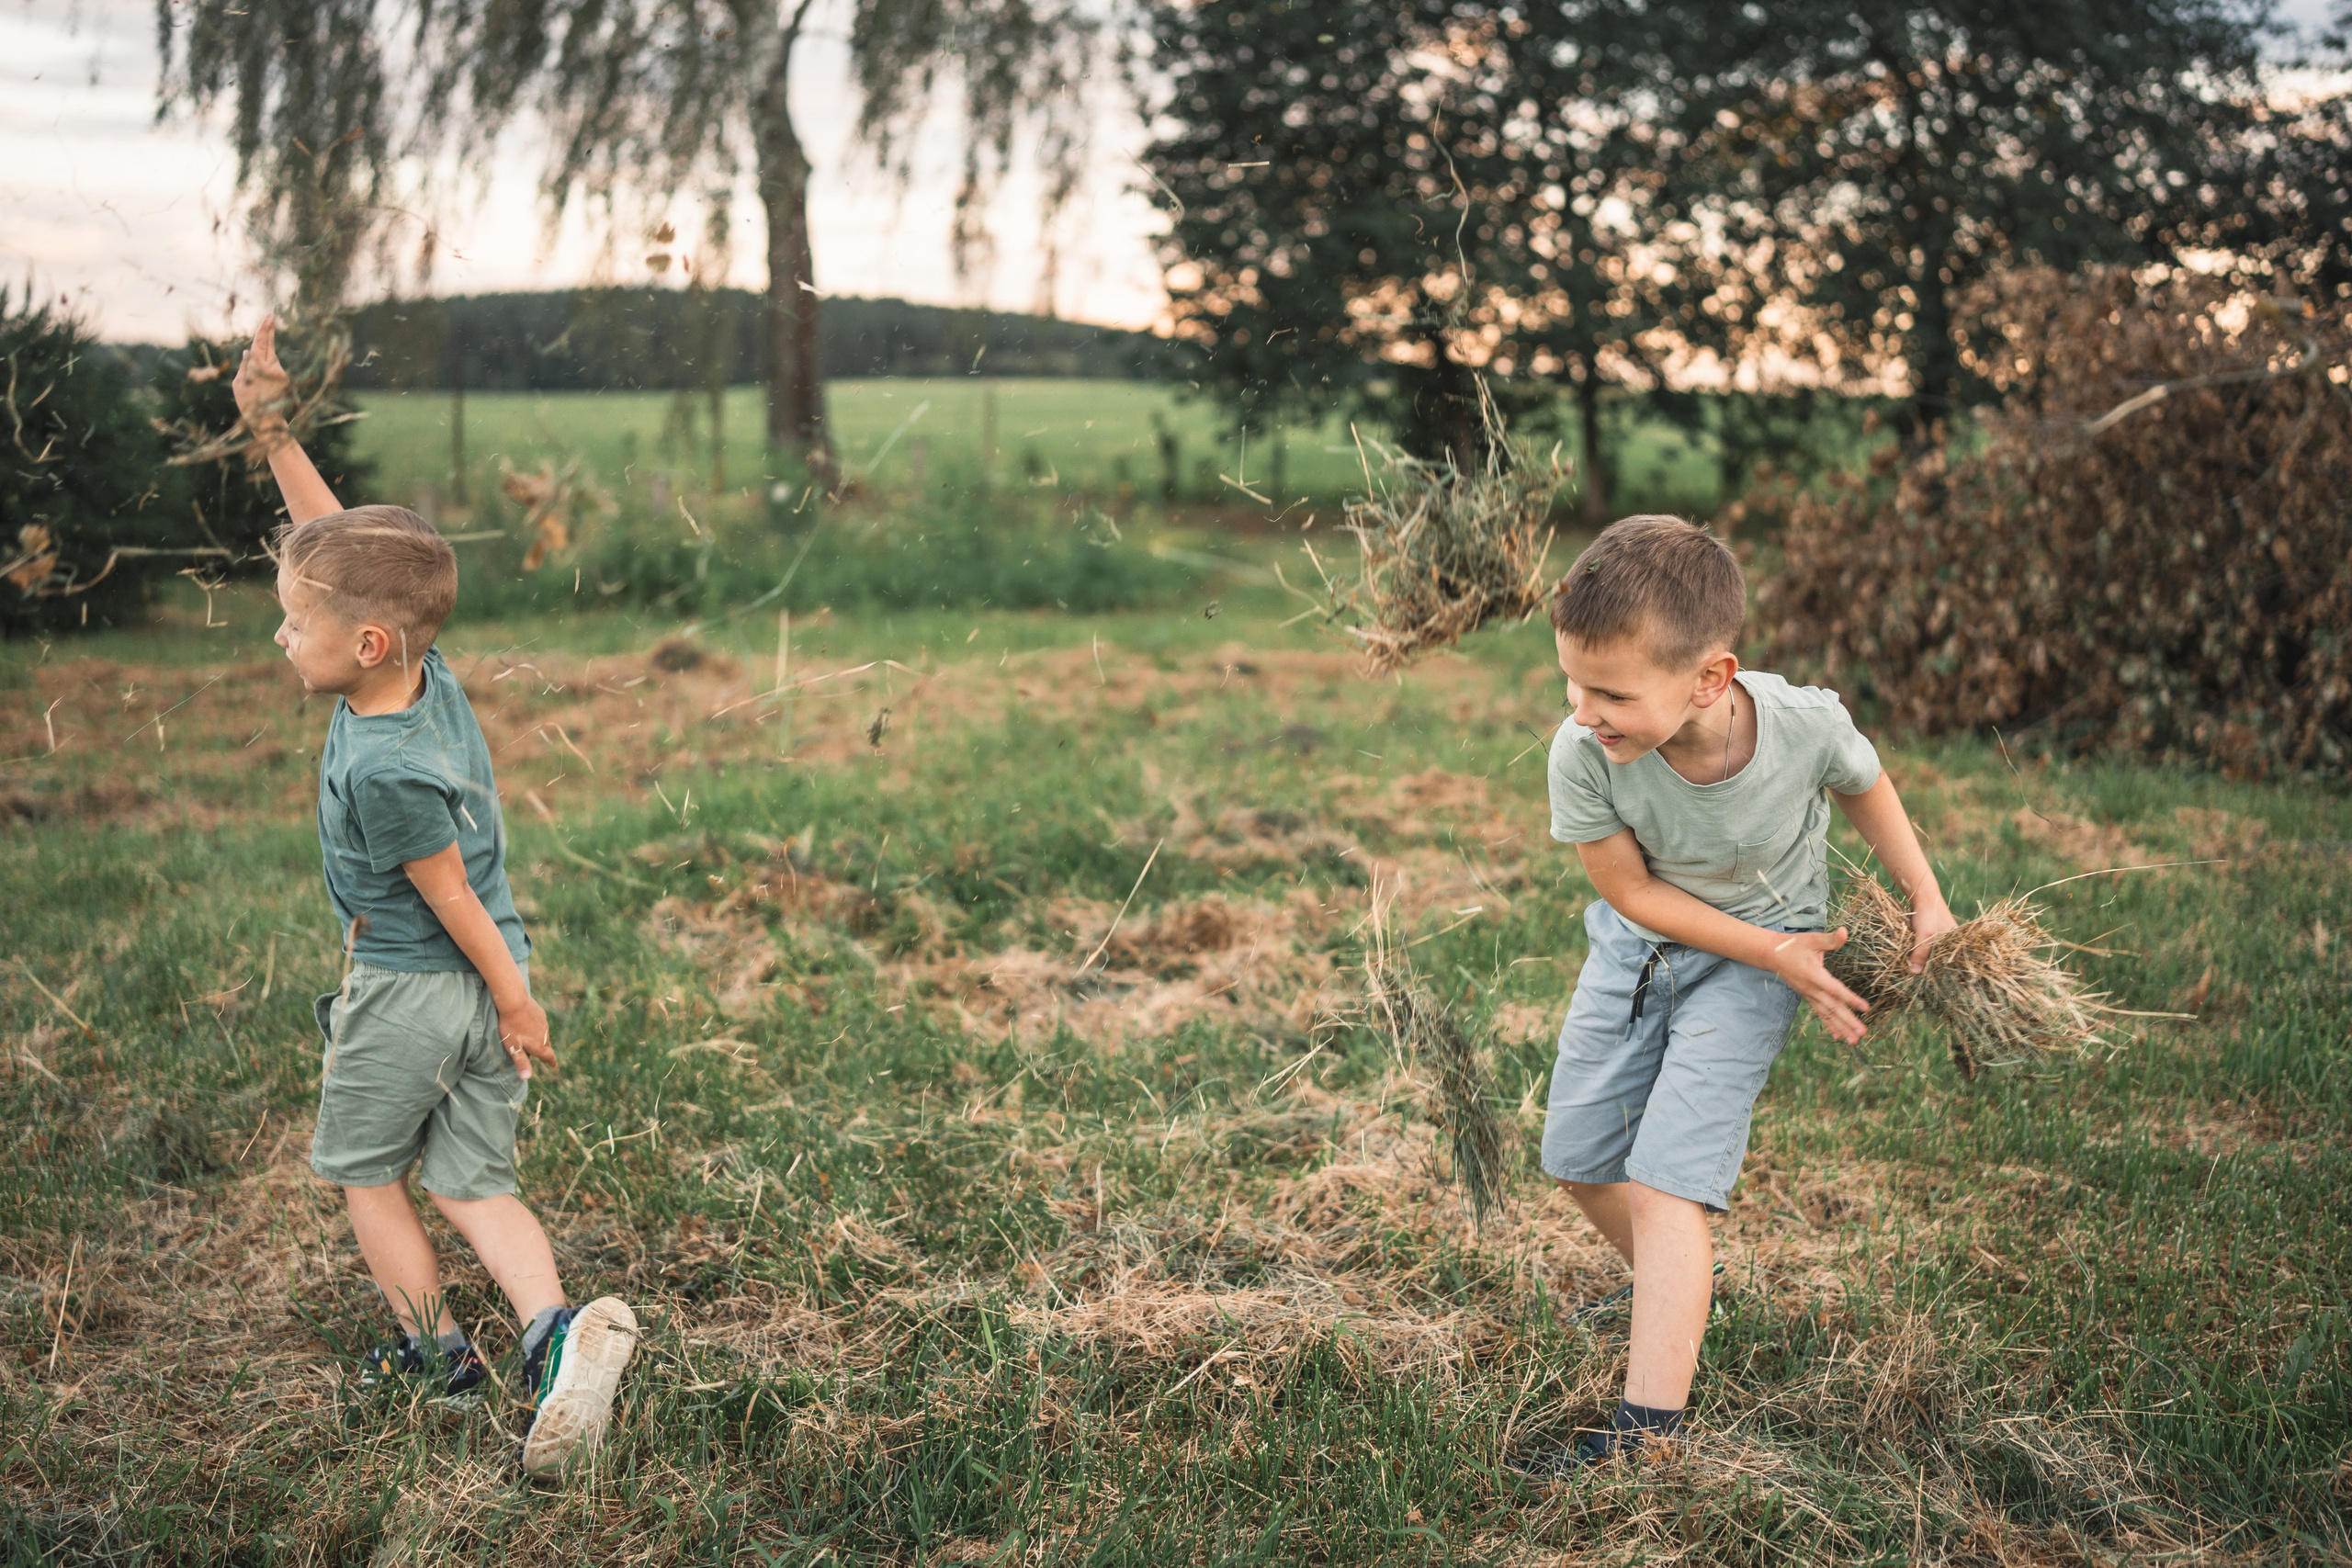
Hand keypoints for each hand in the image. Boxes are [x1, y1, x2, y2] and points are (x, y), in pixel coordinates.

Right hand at [232, 315, 290, 437]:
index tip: (269, 317)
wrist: (268, 421)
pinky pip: (273, 366)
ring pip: (271, 355)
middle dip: (269, 330)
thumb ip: (244, 365)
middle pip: (269, 344)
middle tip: (271, 316)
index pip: (260, 343)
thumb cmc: (248, 403)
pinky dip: (267, 364)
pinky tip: (263, 376)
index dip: (264, 329)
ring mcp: (280, 373)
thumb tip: (248, 350)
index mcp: (258, 368)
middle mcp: (272, 368)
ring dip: (265, 351)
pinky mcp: (284, 378)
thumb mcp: (239, 384)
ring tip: (260, 357)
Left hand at [496, 992, 556, 1080]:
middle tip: (544, 1055)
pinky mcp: (540, 1012)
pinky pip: (540, 1023)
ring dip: (541, 1038)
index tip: (554, 1066)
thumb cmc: (511, 1027)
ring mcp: (543, 1023)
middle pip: (546, 1045)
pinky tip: (530, 1023)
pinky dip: (537, 1026)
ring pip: (544, 1033)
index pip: (548, 1056)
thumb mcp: (514, 1047)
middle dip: (545, 1051)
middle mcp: (544, 1034)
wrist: (514, 1002)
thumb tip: (527, 1078)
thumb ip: (521, 1062)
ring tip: (535, 1039)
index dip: (551, 1062)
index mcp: (538, 1045)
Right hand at [1761, 927, 1872, 1044]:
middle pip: (1832, 1008)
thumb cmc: (1794, 945)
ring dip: (1841, 1028)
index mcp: (1814, 975)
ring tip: (1854, 1041)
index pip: (1835, 990)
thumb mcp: (1812, 939)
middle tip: (1862, 1034)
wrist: (1772, 955)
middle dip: (1848, 1022)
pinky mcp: (1808, 997)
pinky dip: (1830, 1025)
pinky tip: (1838, 1036)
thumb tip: (1846, 931)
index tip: (1865, 1008)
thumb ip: (1830, 939)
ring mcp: (1809, 995)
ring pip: (1827, 1014)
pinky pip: (1820, 1013)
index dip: (1850, 999)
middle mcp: (1812, 989)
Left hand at [1908, 898, 1959, 973]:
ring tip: (1916, 969)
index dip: (1944, 974)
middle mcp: (1952, 942)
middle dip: (1932, 968)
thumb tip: (1914, 973)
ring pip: (1933, 955)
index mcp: (1957, 944)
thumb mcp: (1924, 936)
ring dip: (1925, 961)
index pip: (1953, 964)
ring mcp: (1942, 939)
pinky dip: (1921, 953)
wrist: (1922, 896)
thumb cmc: (1927, 915)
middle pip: (1942, 961)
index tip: (1932, 982)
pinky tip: (1914, 959)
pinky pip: (1928, 949)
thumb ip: (1920, 954)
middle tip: (1919, 977)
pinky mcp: (1933, 936)